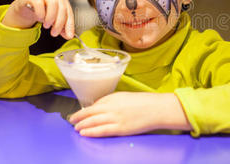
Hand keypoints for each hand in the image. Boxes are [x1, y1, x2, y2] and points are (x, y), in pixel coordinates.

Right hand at [2, 0, 74, 39]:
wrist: (24, 8)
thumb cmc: (42, 12)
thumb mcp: (53, 20)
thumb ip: (62, 27)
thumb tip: (69, 36)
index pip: (69, 12)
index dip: (69, 25)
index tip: (68, 36)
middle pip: (62, 8)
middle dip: (59, 23)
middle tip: (54, 33)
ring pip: (53, 3)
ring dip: (50, 18)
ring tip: (46, 26)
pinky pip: (39, 4)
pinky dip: (40, 13)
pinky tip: (39, 18)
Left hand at [68, 92, 191, 136]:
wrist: (157, 109)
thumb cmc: (145, 102)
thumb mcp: (127, 97)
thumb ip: (114, 102)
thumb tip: (102, 108)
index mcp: (114, 97)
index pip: (96, 104)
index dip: (86, 109)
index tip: (80, 113)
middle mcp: (113, 107)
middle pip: (91, 112)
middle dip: (79, 116)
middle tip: (72, 120)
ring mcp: (116, 118)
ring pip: (93, 121)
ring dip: (82, 124)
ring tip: (76, 127)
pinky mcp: (120, 128)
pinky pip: (102, 130)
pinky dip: (91, 131)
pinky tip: (84, 132)